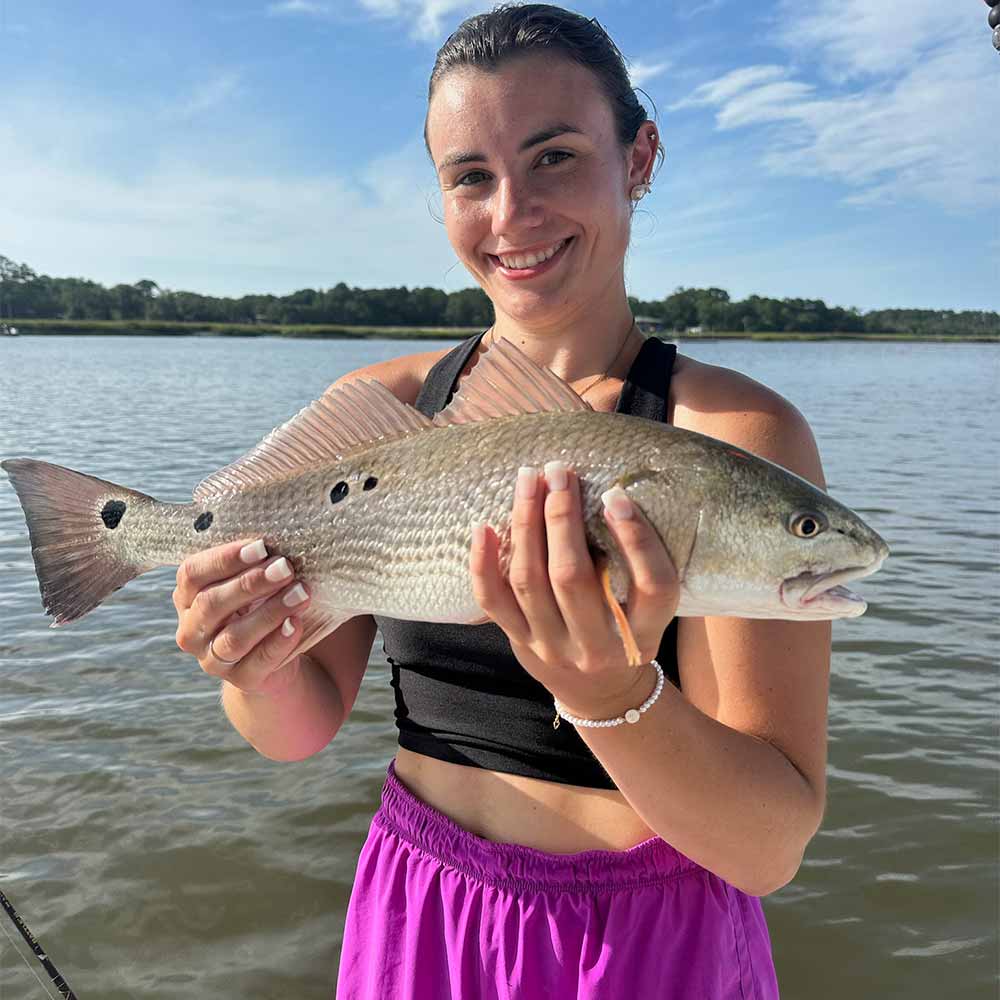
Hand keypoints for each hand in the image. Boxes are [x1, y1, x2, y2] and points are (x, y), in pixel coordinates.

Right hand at [172, 538, 311, 694]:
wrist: (272, 655)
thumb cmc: (259, 603)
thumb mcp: (248, 580)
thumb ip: (251, 560)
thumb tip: (271, 529)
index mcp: (187, 597)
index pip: (192, 574)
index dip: (224, 559)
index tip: (261, 546)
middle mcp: (191, 630)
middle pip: (211, 604)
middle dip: (250, 583)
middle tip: (285, 567)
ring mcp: (212, 659)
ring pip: (234, 637)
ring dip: (270, 612)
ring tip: (301, 593)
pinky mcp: (241, 679)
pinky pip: (258, 661)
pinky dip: (279, 641)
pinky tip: (297, 623)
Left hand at [470, 461, 678, 718]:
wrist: (601, 693)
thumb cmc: (628, 630)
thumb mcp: (649, 611)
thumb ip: (636, 565)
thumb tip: (610, 496)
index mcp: (644, 634)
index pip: (652, 587)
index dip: (637, 540)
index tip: (616, 495)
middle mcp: (597, 646)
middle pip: (573, 577)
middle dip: (562, 517)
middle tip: (559, 471)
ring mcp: (553, 647)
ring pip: (529, 581)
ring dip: (525, 524)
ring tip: (528, 480)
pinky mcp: (520, 643)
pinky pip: (493, 602)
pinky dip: (483, 565)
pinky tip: (483, 527)